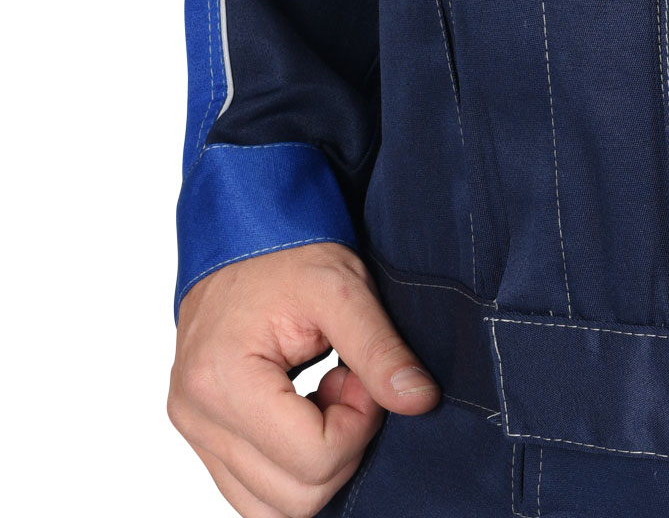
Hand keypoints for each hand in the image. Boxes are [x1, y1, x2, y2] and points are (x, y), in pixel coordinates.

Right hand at [169, 242, 440, 517]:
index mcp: (223, 379)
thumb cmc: (287, 250)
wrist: (242, 231)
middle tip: (349, 383)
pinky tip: (305, 408)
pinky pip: (250, 491)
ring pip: (270, 510)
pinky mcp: (201, 435)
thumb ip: (381, 349)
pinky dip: (290, 465)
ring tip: (325, 395)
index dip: (359, 424)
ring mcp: (194, 430)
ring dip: (315, 463)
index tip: (361, 375)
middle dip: (341, 446)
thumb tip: (421, 401)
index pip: (314, 458)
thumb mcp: (344, 287)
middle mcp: (196, 415)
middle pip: (294, 498)